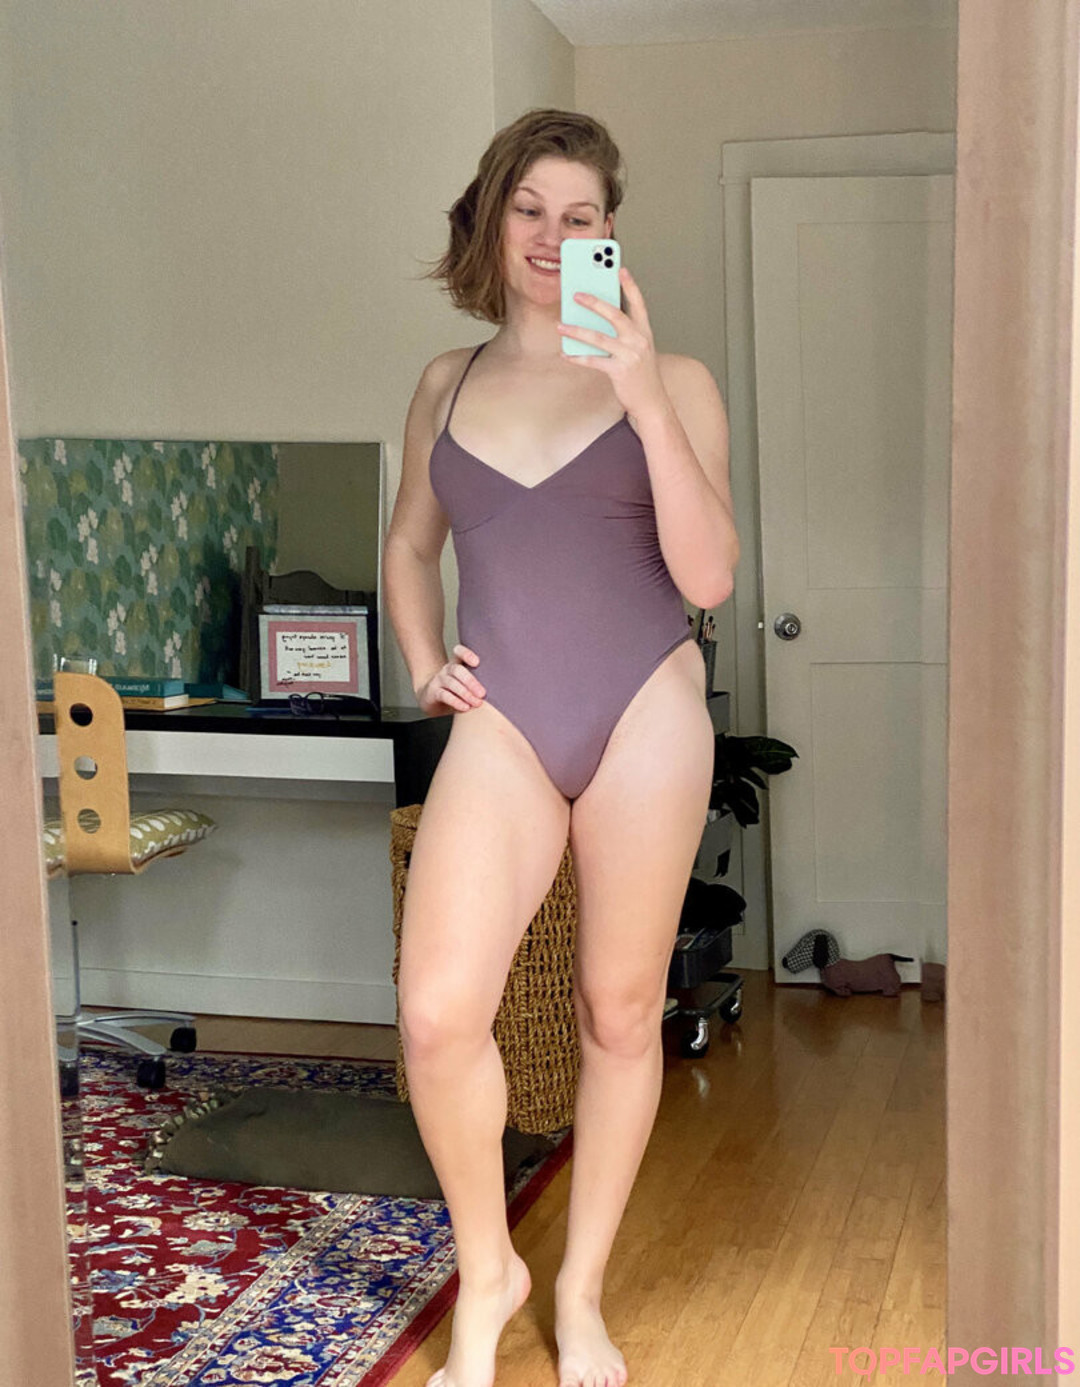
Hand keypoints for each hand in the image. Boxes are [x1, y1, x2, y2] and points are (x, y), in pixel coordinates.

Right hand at [416, 643, 486, 714]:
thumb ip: (479, 682)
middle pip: (457, 670)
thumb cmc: (455, 691)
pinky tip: (465, 707)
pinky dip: (456, 702)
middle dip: (471, 682)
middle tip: (482, 693)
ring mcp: (439, 680)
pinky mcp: (433, 693)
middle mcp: (447, 670)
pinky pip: (444, 695)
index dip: (466, 654)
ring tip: (476, 703)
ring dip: (465, 693)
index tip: (477, 662)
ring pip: (451, 683)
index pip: (459, 652)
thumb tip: (502, 689)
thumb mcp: (466, 684)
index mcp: (456, 664)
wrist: (431, 699)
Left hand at [556, 265, 666, 419]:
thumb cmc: (642, 374)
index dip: (630, 285)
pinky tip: (566, 354)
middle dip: (594, 302)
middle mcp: (639, 340)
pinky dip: (577, 357)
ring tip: (560, 325)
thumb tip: (593, 323)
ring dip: (576, 330)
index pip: (639, 303)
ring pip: (598, 337)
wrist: (651, 401)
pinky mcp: (619, 371)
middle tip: (576, 294)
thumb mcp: (638, 350)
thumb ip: (622, 335)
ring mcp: (629, 355)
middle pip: (614, 314)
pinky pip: (593, 360)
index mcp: (645, 332)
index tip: (620, 269)